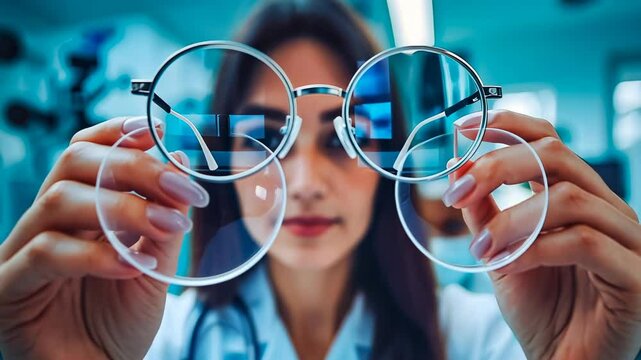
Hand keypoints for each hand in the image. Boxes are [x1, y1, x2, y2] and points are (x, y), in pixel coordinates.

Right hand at [0, 117, 208, 359]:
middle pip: (74, 163)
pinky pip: (45, 253)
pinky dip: (94, 253)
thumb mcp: (155, 266)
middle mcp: (45, 223)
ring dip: (122, 209)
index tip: (157, 131)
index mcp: (76, 213)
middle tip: (182, 188)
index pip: (84, 152)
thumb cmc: (120, 325)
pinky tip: (132, 266)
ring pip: (59, 200)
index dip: (117, 134)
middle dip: (133, 167)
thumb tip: (179, 163)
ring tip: (166, 228)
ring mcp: (20, 253)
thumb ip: (165, 219)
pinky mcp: (7, 289)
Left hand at [447, 110, 640, 358]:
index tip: (463, 128)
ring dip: (512, 220)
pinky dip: (537, 249)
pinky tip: (508, 265)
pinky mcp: (637, 277)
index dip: (509, 126)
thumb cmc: (539, 308)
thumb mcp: (500, 253)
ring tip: (480, 248)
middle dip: (498, 167)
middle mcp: (606, 209)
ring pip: (570, 199)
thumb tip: (459, 169)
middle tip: (456, 192)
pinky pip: (587, 244)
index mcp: (576, 197)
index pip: (549, 140)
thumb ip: (484, 213)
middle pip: (557, 156)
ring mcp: (627, 239)